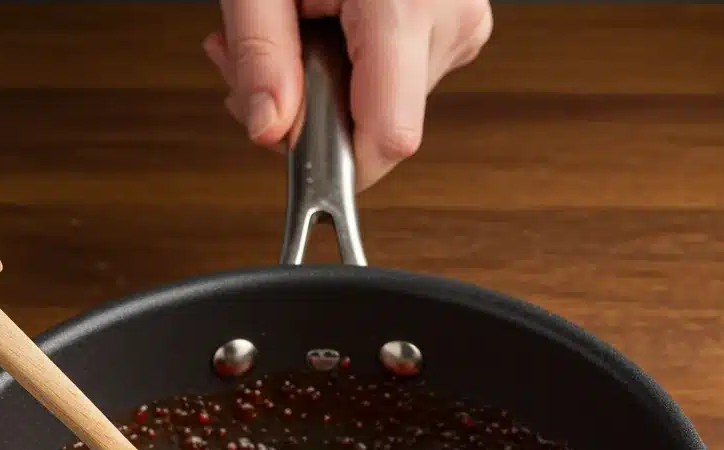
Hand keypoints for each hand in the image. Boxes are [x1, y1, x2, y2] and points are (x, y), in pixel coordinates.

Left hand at [204, 0, 492, 190]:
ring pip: (386, 107)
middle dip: (311, 112)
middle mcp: (450, 16)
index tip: (288, 141)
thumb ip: (259, 55)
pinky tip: (327, 23)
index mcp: (405, 3)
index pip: (389, 139)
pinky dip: (353, 65)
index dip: (334, 160)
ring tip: (292, 24)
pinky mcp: (459, 21)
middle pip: (380, 127)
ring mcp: (463, 19)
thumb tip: (270, 132)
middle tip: (261, 57)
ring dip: (326, 87)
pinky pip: (401, 77)